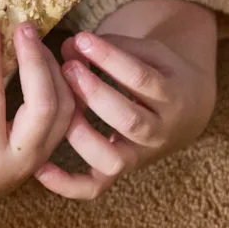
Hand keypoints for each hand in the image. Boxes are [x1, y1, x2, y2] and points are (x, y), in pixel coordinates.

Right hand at [0, 19, 74, 221]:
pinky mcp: (51, 150)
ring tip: (34, 39)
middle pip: (44, 105)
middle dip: (36, 61)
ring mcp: (41, 157)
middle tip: (24, 27)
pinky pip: (68, 113)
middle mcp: (20, 159)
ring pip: (64, 108)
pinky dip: (64, 83)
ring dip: (54, 69)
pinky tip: (50, 59)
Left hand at [40, 0, 217, 199]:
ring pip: (112, 159)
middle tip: (67, 68)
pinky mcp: (119, 172)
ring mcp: (139, 157)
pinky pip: (93, 187)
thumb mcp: (151, 54)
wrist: (188, 113)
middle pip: (128, 120)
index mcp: (173, 98)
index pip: (142, 79)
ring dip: (81, 134)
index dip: (110, 59)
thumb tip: (71, 45)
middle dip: (94, 93)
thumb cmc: (161, 75)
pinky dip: (66, 184)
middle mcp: (159, 133)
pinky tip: (40, 167)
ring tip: (58, 107)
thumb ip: (115, 48)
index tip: (82, 40)